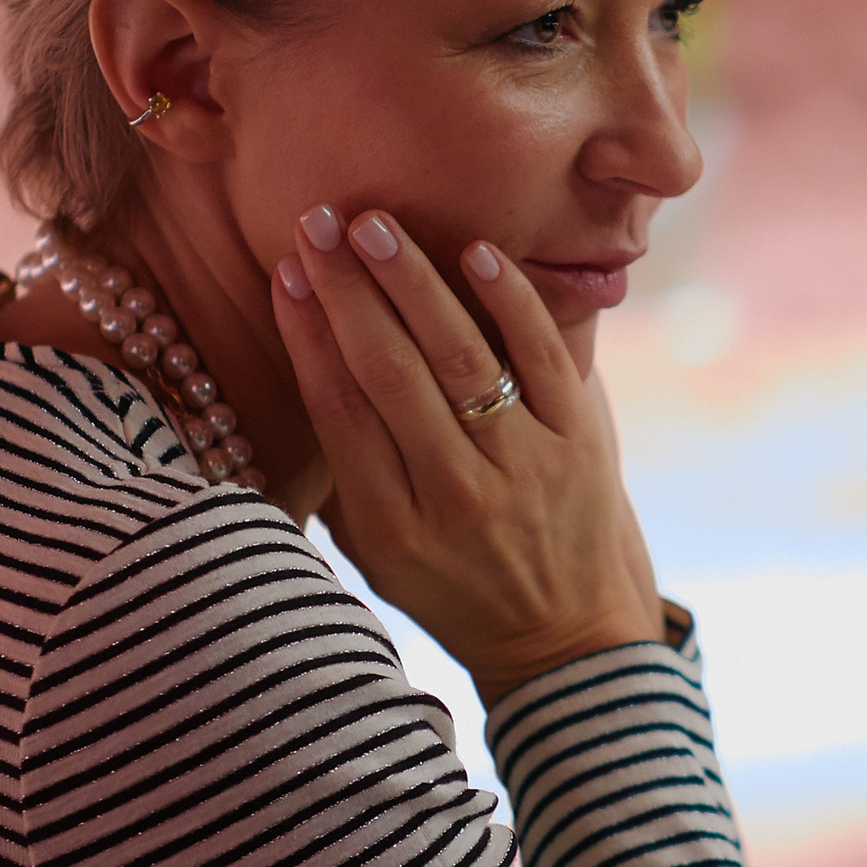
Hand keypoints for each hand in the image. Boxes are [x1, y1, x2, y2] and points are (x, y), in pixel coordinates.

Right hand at [274, 207, 668, 701]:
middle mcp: (456, 495)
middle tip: (319, 224)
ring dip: (413, 283)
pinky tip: (473, 253)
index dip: (308, 337)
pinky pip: (541, 357)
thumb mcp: (381, 556)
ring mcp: (524, 466)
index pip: (341, 412)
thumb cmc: (456, 590)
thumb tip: (308, 362)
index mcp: (393, 528)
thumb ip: (345, 476)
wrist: (566, 642)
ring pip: (460, 357)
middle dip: (349, 292)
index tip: (286, 273)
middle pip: (392, 373)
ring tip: (375, 225)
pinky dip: (508, 302)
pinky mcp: (581, 443)